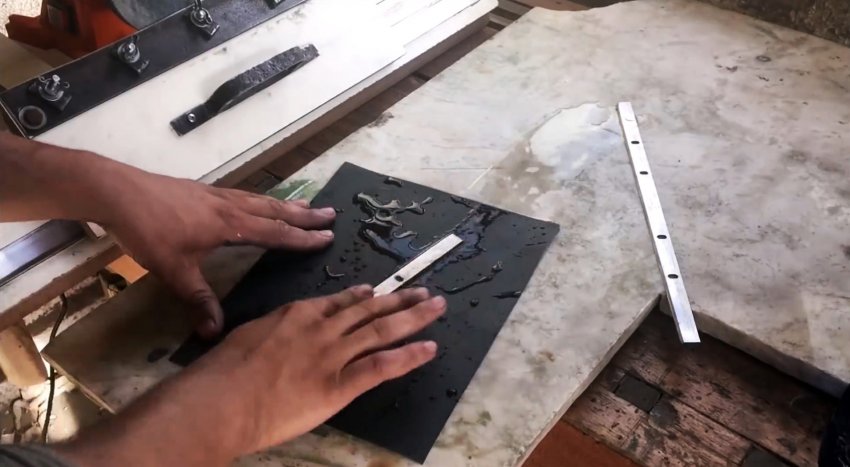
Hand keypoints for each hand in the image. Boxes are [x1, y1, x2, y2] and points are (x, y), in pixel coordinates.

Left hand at [100, 169, 335, 337]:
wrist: (118, 193)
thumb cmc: (149, 231)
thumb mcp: (173, 271)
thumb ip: (198, 299)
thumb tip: (215, 332)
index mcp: (229, 226)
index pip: (274, 233)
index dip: (302, 238)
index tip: (328, 237)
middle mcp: (230, 207)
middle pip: (275, 211)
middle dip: (305, 215)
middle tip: (331, 214)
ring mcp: (216, 195)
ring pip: (261, 199)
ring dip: (287, 204)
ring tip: (306, 205)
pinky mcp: (203, 191)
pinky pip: (244, 194)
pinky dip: (261, 199)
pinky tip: (257, 201)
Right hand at [187, 285, 444, 453]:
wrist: (223, 398)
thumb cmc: (223, 373)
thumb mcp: (248, 337)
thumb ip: (272, 332)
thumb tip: (278, 336)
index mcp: (297, 314)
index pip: (337, 302)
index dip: (361, 297)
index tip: (376, 291)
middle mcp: (322, 328)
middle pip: (368, 310)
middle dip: (398, 300)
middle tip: (423, 291)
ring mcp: (334, 354)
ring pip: (382, 330)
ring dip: (413, 317)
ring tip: (436, 306)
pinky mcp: (341, 384)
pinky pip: (382, 366)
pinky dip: (409, 356)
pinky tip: (429, 348)